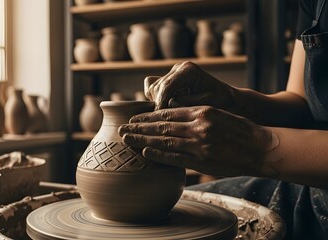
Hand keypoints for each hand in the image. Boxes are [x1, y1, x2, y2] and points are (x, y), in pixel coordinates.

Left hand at [118, 106, 277, 177]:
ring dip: (142, 141)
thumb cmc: (240, 130)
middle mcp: (198, 126)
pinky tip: (145, 153)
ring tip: (126, 140)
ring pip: (164, 141)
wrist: (261, 148)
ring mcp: (199, 144)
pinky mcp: (202, 160)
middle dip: (139, 128)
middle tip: (122, 129)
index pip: (167, 113)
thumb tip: (171, 118)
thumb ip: (194, 115)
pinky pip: (176, 158)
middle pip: (161, 127)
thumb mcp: (217, 114)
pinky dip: (159, 155)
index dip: (147, 116)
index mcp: (201, 112)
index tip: (134, 118)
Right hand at [145, 61, 238, 110]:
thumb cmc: (218, 102)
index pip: (166, 86)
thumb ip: (184, 103)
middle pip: (157, 87)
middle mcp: (179, 67)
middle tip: (165, 119)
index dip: (160, 102)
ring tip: (170, 112)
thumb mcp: (203, 105)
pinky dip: (156, 98)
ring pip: (152, 88)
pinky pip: (152, 88)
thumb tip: (167, 105)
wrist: (225, 97)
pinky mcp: (169, 78)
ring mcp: (173, 72)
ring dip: (157, 101)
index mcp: (188, 70)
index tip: (158, 117)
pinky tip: (168, 106)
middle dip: (158, 103)